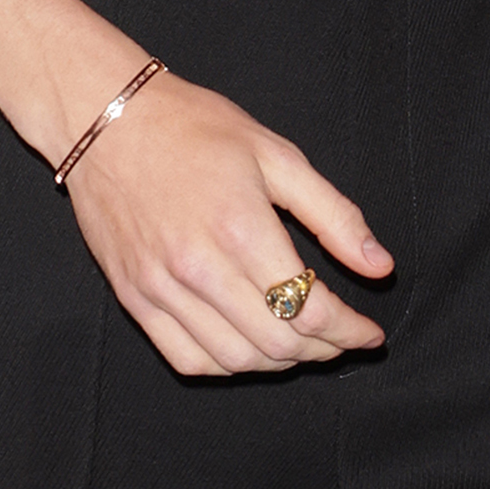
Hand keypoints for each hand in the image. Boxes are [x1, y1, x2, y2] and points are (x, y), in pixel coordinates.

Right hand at [67, 70, 395, 376]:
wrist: (110, 122)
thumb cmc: (195, 129)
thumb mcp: (278, 156)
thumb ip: (334, 215)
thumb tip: (379, 265)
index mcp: (242, 229)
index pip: (309, 310)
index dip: (349, 331)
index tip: (369, 332)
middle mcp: (199, 269)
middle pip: (278, 343)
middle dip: (324, 349)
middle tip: (343, 337)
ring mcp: (161, 289)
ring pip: (235, 360)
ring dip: (280, 362)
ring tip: (304, 344)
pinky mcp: (135, 299)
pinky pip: (187, 359)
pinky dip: (227, 366)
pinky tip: (250, 348)